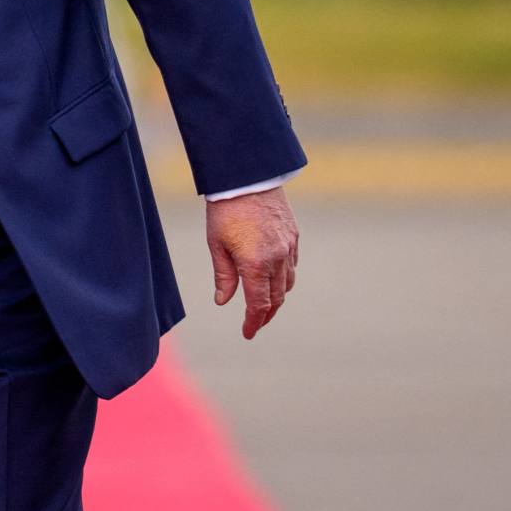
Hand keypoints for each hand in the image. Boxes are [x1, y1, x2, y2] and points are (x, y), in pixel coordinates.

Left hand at [207, 185, 299, 339]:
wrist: (247, 177)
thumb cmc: (225, 210)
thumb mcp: (216, 244)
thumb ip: (224, 276)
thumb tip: (223, 301)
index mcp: (256, 264)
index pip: (258, 304)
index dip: (253, 322)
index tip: (248, 333)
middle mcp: (277, 259)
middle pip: (276, 298)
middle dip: (266, 314)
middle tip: (255, 324)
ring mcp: (289, 247)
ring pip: (287, 283)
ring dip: (277, 298)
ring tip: (265, 305)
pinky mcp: (294, 236)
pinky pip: (292, 265)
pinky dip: (284, 278)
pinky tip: (274, 279)